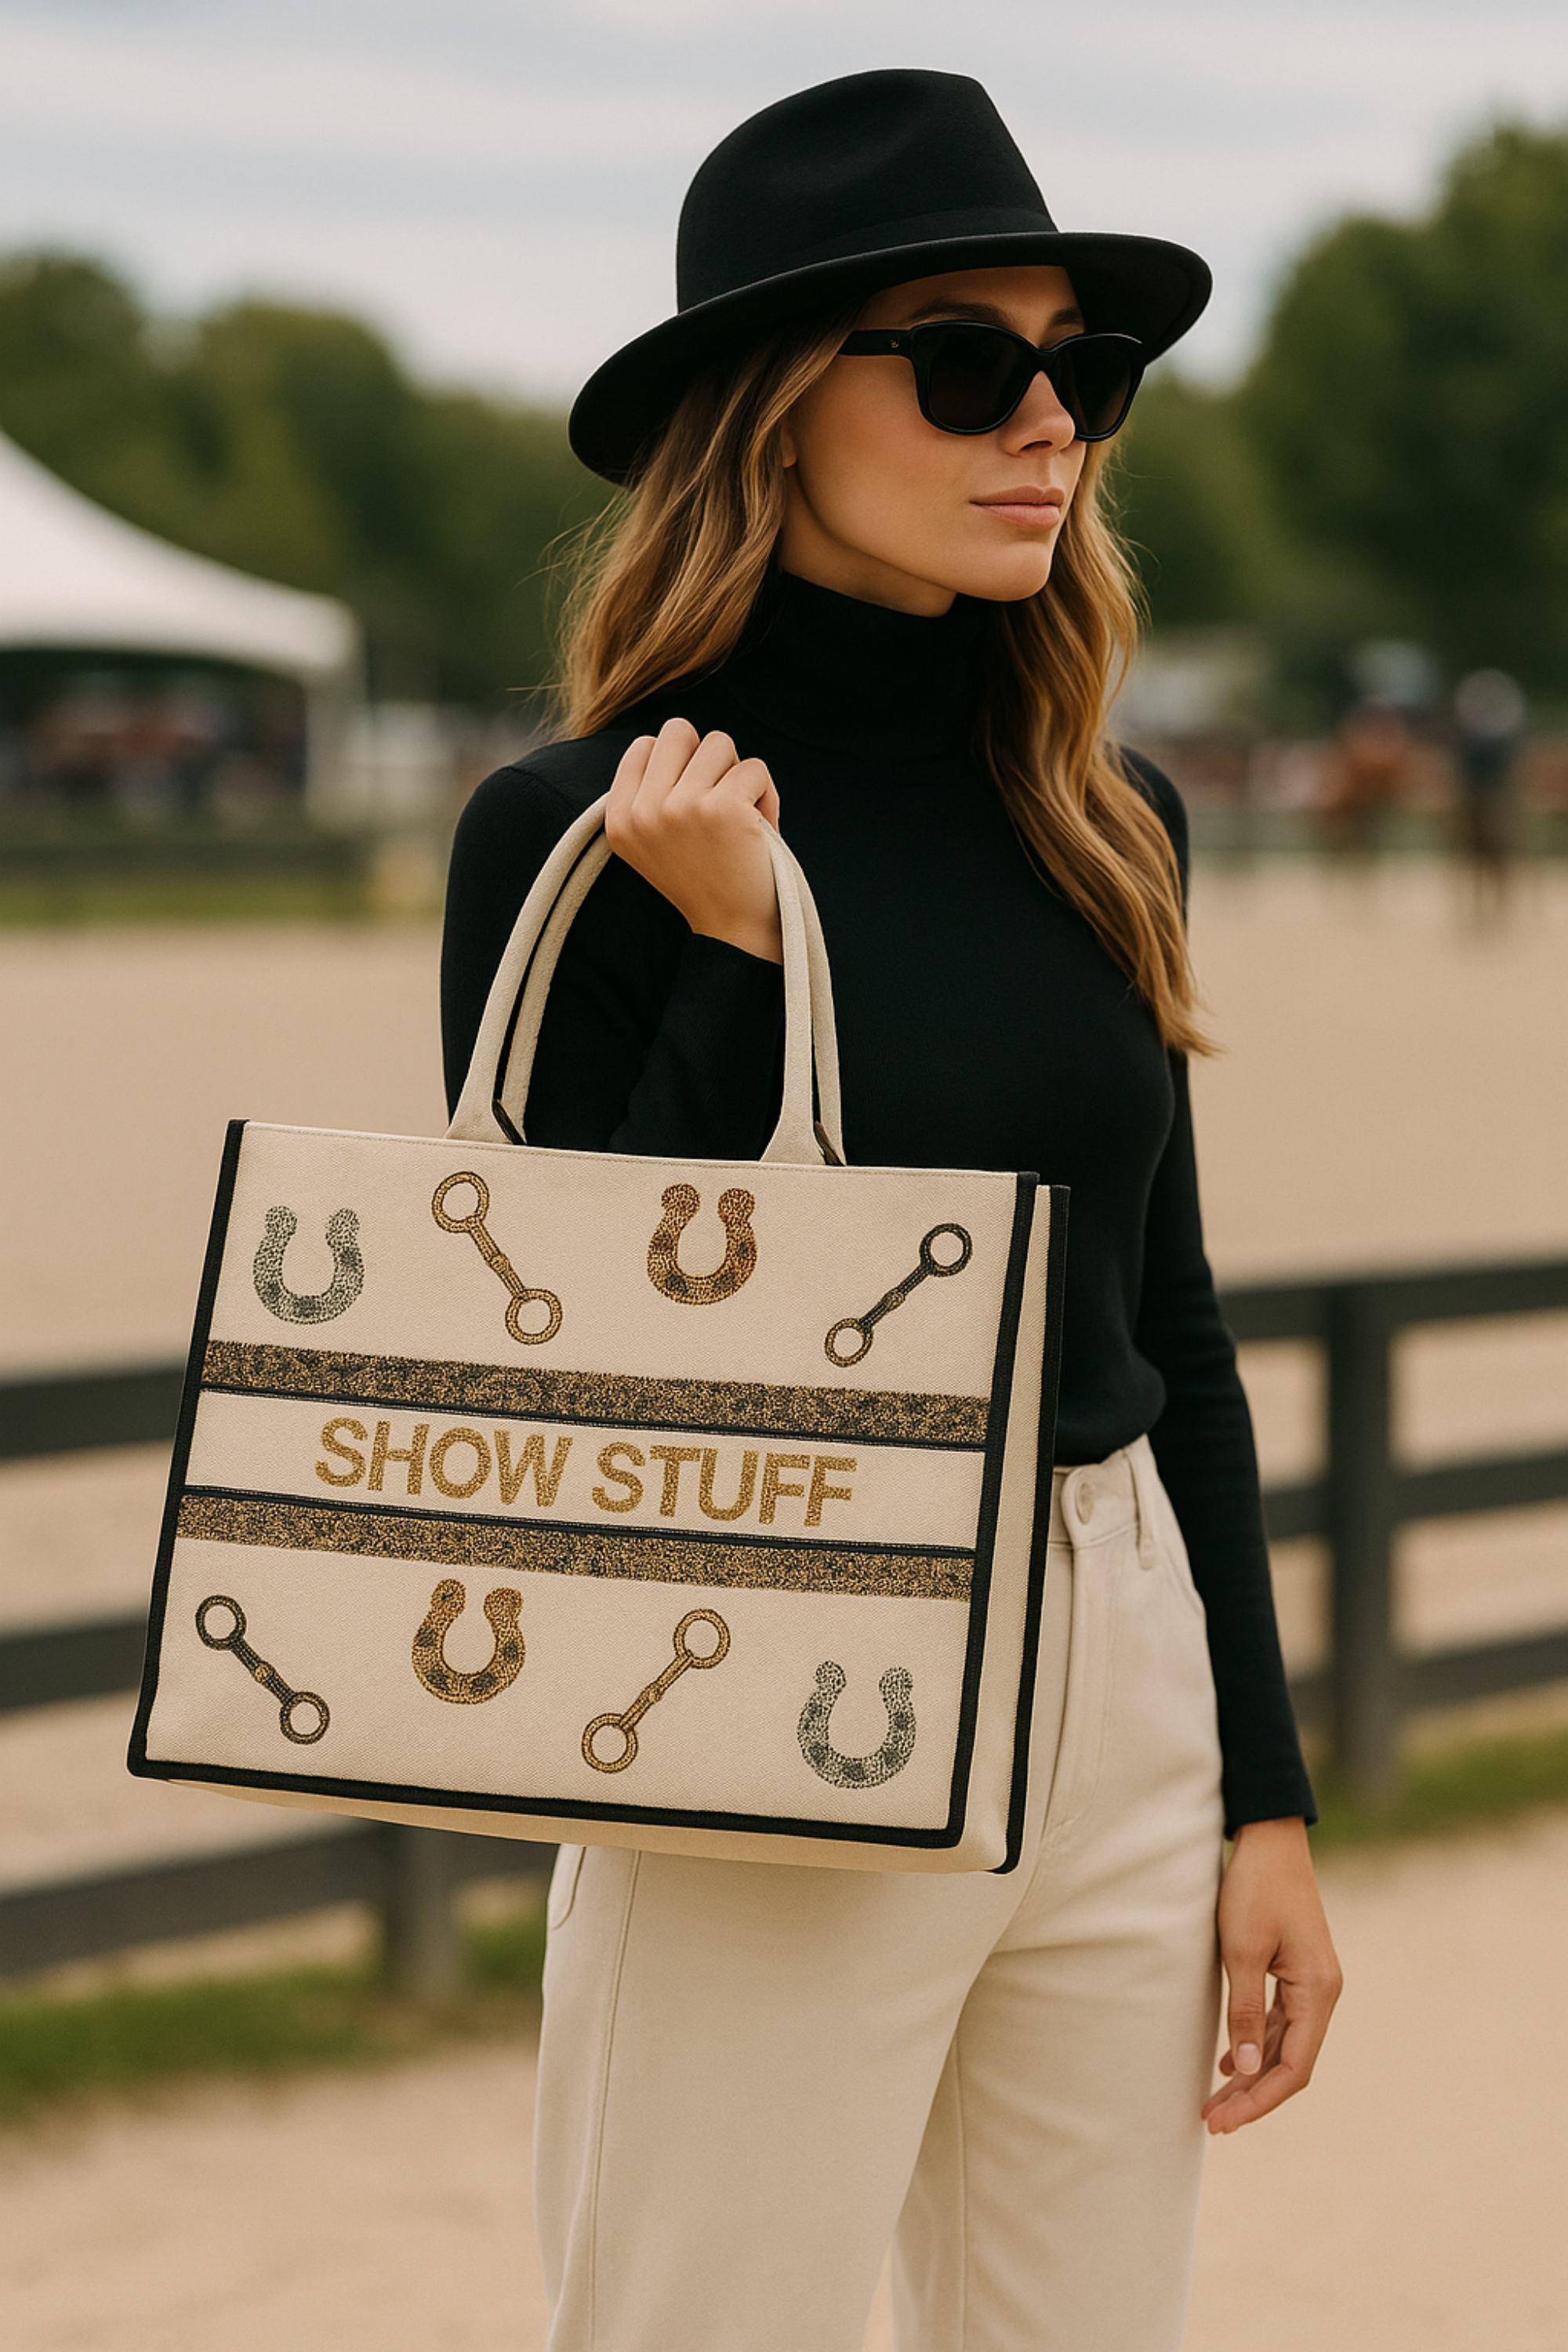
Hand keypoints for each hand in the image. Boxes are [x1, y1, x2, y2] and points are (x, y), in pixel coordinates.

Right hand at [605, 718, 782, 963]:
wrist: (734, 930)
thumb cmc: (706, 876)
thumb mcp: (658, 837)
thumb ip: (653, 790)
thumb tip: (674, 732)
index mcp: (619, 819)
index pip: (645, 746)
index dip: (678, 765)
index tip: (692, 805)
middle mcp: (642, 813)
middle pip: (678, 731)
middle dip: (706, 758)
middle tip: (718, 800)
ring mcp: (679, 809)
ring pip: (720, 743)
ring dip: (738, 775)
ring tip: (739, 818)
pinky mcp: (721, 809)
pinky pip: (755, 768)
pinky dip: (766, 794)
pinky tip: (759, 829)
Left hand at [1202, 1815, 1341, 2134]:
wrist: (1269, 1837)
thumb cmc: (1254, 1888)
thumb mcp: (1242, 1950)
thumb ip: (1246, 2011)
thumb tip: (1247, 2070)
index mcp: (1318, 1991)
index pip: (1293, 2068)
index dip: (1259, 2101)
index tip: (1222, 2122)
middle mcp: (1323, 1992)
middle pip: (1290, 2062)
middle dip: (1253, 2096)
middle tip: (1212, 2121)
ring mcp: (1312, 1981)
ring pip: (1284, 2044)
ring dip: (1252, 2074)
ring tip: (1215, 2101)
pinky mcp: (1296, 1969)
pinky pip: (1281, 2021)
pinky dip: (1257, 2044)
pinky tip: (1231, 2062)